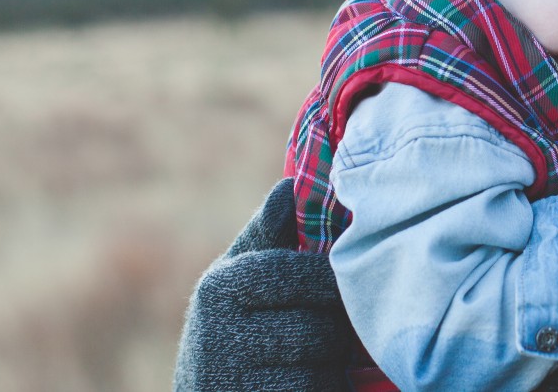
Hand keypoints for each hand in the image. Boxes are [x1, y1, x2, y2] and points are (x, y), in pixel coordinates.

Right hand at [173, 178, 350, 391]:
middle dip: (334, 330)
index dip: (330, 283)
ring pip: (323, 369)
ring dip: (332, 367)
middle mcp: (218, 336)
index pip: (302, 275)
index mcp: (220, 288)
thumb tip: (288, 185)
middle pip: (320, 328)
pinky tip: (307, 385)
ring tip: (315, 361)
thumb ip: (269, 235)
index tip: (338, 287)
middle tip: (330, 330)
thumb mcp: (239, 277)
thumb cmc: (233, 326)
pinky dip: (324, 391)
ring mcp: (235, 382)